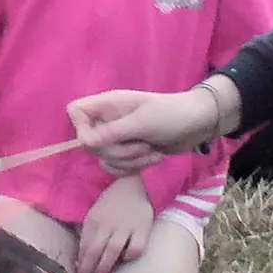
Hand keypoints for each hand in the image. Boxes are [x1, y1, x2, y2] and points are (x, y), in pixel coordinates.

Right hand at [67, 87, 220, 174]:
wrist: (197, 124)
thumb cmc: (171, 114)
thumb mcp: (142, 122)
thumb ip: (112, 132)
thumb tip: (84, 143)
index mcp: (108, 105)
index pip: (75, 112)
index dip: (80, 128)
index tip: (98, 139)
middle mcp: (108, 120)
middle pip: (91, 144)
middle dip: (119, 151)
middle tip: (142, 144)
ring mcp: (117, 137)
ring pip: (106, 159)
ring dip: (131, 161)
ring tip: (152, 150)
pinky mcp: (128, 152)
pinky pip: (118, 168)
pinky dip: (135, 167)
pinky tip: (153, 157)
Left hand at [76, 175, 153, 272]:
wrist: (135, 186)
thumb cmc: (113, 203)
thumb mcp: (95, 213)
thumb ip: (89, 232)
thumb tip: (81, 256)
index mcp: (94, 219)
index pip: (84, 245)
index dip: (80, 261)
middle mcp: (108, 224)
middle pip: (95, 250)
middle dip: (89, 268)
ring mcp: (126, 227)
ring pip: (113, 251)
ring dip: (105, 266)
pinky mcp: (143, 229)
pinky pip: (136, 248)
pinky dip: (130, 256)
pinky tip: (125, 259)